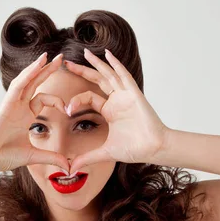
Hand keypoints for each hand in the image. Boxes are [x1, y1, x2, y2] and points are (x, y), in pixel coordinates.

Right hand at [0, 52, 70, 173]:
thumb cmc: (3, 157)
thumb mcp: (34, 156)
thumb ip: (52, 157)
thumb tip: (69, 166)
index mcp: (25, 116)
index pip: (43, 99)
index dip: (58, 101)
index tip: (69, 110)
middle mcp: (18, 107)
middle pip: (35, 84)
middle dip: (48, 71)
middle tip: (61, 59)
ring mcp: (11, 104)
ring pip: (26, 80)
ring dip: (38, 68)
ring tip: (50, 57)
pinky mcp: (5, 105)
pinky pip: (18, 86)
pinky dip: (28, 74)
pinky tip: (38, 65)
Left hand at [63, 48, 167, 173]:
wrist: (153, 148)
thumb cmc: (135, 149)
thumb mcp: (105, 152)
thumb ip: (87, 158)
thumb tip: (70, 169)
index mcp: (110, 111)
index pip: (89, 98)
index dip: (76, 101)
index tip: (66, 109)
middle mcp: (116, 100)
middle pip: (96, 80)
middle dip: (82, 71)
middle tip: (66, 63)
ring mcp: (125, 95)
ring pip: (109, 74)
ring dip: (97, 63)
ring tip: (85, 52)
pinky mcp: (134, 93)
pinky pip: (123, 75)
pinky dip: (116, 64)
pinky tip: (108, 54)